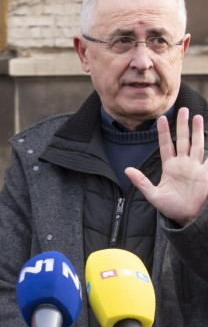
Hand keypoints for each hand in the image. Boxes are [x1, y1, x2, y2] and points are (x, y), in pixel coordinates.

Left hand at [125, 108, 207, 225]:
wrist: (187, 218)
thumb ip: (141, 182)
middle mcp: (183, 164)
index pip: (166, 145)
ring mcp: (196, 167)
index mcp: (170, 167)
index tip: (161, 119)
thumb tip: (126, 170)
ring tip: (196, 116)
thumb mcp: (153, 195)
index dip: (164, 132)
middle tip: (182, 109)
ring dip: (197, 131)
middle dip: (182, 125)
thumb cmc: (170, 208)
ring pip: (197, 144)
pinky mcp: (206, 173)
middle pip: (183, 140)